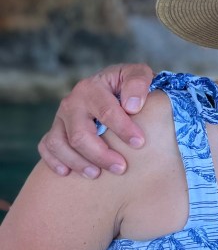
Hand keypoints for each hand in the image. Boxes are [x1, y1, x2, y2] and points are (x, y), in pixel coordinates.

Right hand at [37, 63, 154, 177]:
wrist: (111, 86)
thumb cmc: (128, 84)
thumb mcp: (138, 74)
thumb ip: (138, 83)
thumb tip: (132, 106)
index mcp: (92, 87)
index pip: (106, 112)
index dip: (123, 129)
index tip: (139, 143)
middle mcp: (72, 102)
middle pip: (80, 134)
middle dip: (100, 154)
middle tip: (121, 168)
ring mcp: (60, 117)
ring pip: (59, 143)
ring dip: (77, 162)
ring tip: (97, 174)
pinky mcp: (54, 129)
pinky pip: (46, 147)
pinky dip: (53, 161)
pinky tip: (67, 172)